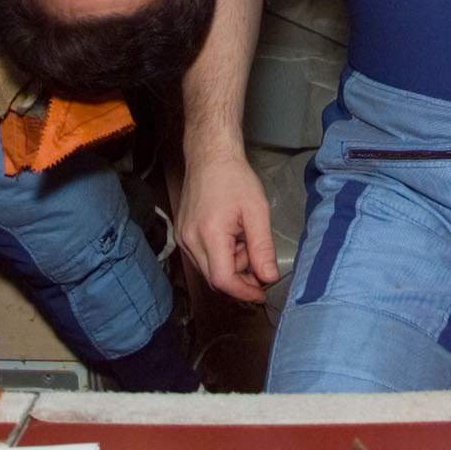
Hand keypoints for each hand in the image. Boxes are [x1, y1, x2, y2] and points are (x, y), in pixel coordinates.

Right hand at [176, 148, 280, 301]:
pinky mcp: (182, 234)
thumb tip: (268, 277)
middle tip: (259, 262)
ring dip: (231, 265)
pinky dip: (220, 256)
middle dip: (240, 277)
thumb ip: (262, 248)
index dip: (244, 291)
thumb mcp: (256, 212)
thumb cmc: (233, 178)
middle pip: (215, 278)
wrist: (210, 157)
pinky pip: (202, 258)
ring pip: (208, 269)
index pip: (223, 279)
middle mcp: (190, 240)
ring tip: (244, 239)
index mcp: (209, 234)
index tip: (261, 292)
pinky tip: (231, 236)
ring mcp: (183, 238)